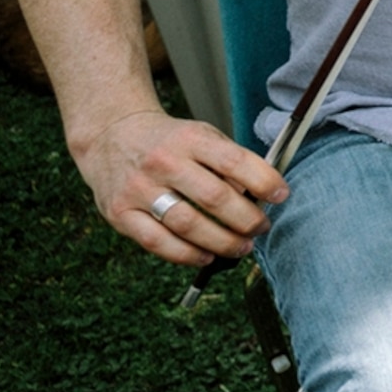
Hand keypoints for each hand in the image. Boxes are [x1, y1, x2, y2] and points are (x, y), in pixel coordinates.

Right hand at [73, 106, 287, 268]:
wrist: (111, 135)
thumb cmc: (169, 141)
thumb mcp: (201, 136)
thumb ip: (229, 162)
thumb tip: (259, 197)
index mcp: (189, 139)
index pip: (234, 162)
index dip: (263, 181)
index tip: (281, 195)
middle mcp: (163, 162)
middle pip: (214, 198)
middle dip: (246, 220)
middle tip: (261, 228)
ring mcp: (138, 189)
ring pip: (187, 225)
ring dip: (221, 242)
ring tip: (241, 247)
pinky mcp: (120, 213)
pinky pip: (157, 242)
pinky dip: (186, 255)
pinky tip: (206, 257)